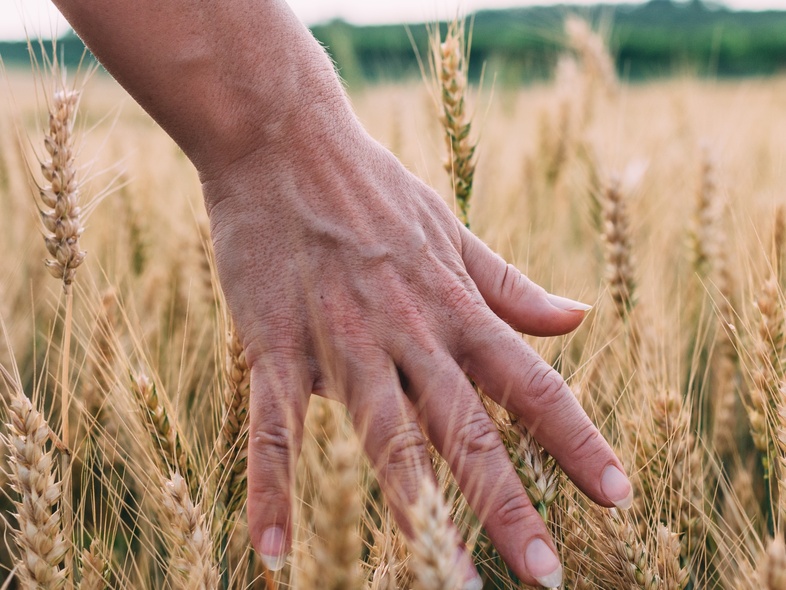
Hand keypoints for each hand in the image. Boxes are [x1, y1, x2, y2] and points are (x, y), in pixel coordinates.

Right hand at [203, 113, 631, 587]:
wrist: (284, 142)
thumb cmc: (373, 190)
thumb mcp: (453, 230)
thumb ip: (511, 284)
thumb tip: (579, 317)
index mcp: (455, 305)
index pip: (532, 382)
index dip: (578, 440)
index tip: (617, 496)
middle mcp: (409, 331)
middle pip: (468, 428)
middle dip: (510, 502)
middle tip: (548, 574)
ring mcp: (342, 341)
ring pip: (387, 437)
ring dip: (418, 513)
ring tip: (448, 581)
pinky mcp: (275, 343)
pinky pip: (275, 428)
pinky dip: (273, 489)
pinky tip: (273, 553)